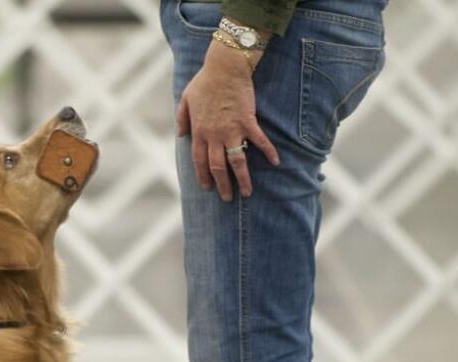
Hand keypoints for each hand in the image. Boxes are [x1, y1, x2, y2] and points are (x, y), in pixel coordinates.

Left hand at [176, 34, 279, 199]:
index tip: (208, 188)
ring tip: (247, 192)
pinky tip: (276, 162)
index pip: (199, 161)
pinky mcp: (247, 121)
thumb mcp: (185, 99)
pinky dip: (268, 151)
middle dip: (222, 185)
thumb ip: (182, 118)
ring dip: (243, 179)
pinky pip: (259, 140)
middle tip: (227, 198)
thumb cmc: (204, 81)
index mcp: (199, 132)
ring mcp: (232, 130)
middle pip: (217, 167)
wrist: (225, 68)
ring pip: (237, 161)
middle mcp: (214, 135)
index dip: (203, 177)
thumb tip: (181, 134)